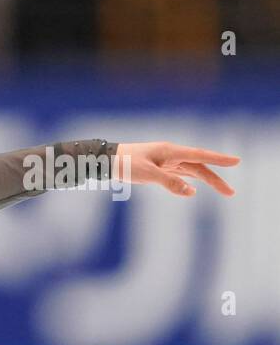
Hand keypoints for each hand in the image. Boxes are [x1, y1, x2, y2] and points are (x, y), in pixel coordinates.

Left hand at [114, 142, 239, 196]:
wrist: (107, 160)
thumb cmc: (125, 164)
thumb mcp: (147, 174)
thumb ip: (170, 183)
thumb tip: (192, 192)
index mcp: (171, 151)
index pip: (200, 156)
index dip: (219, 159)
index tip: (237, 161)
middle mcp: (171, 155)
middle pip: (199, 168)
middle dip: (216, 179)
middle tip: (231, 193)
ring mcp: (166, 162)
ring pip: (192, 172)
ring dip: (207, 181)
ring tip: (225, 191)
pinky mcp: (159, 168)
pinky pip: (179, 175)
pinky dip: (190, 181)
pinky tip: (196, 189)